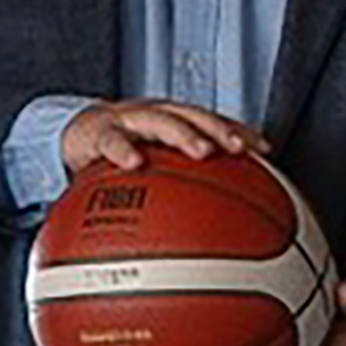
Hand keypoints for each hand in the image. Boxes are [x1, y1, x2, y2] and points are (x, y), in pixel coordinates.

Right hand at [62, 99, 268, 175]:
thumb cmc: (127, 150)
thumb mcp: (155, 162)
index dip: (241, 132)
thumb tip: (214, 230)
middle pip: (197, 116)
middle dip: (221, 130)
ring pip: (163, 121)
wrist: (79, 131)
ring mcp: (132, 120)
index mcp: (177, 122)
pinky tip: (135, 163)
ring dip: (185, 134)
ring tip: (203, 151)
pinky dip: (124, 150)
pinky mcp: (101, 132)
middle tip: (240, 148)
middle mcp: (160, 115)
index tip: (267, 151)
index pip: (215, 123)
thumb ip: (182, 185)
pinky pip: (113, 140)